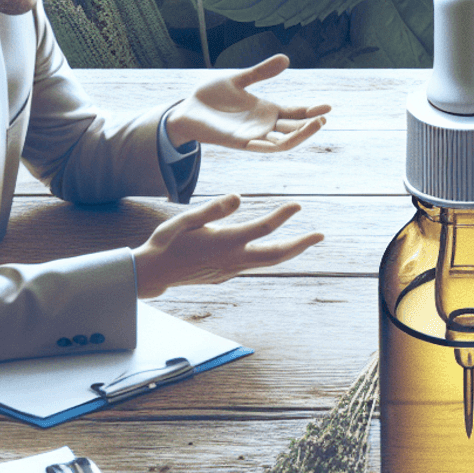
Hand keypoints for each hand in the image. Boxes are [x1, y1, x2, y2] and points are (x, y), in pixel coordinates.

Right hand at [133, 193, 322, 298]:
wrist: (153, 274)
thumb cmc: (167, 242)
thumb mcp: (184, 220)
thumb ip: (212, 209)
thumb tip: (238, 196)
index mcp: (225, 242)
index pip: (263, 229)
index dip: (283, 217)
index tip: (298, 205)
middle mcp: (233, 260)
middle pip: (276, 255)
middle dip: (301, 245)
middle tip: (320, 235)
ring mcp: (231, 270)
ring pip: (268, 262)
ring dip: (289, 251)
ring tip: (307, 240)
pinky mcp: (226, 275)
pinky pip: (255, 265)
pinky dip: (271, 256)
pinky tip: (276, 248)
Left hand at [164, 55, 330, 153]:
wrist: (186, 108)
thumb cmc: (211, 95)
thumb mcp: (239, 79)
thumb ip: (261, 72)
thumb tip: (286, 59)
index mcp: (268, 110)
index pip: (296, 113)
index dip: (312, 111)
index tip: (328, 106)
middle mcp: (264, 125)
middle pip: (294, 129)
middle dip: (310, 125)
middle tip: (323, 117)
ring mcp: (253, 136)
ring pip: (283, 142)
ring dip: (299, 136)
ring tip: (313, 126)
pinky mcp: (239, 143)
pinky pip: (260, 147)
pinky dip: (272, 144)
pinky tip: (282, 138)